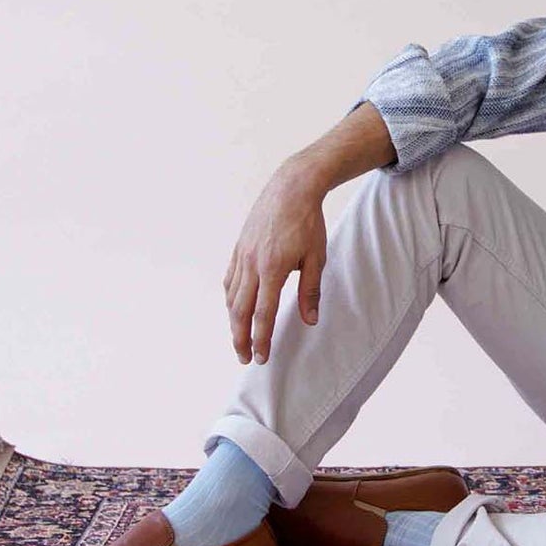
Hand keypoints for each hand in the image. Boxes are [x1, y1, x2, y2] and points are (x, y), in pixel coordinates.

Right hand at [223, 167, 327, 364]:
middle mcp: (252, 264)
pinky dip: (230, 297)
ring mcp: (242, 255)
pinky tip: (235, 307)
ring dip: (233, 321)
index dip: (261, 339)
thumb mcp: (316, 257)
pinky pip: (229, 279)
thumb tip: (309, 321)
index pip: (263, 314)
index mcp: (273, 268)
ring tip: (239, 338)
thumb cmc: (308, 221)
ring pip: (232, 296)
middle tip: (244, 357)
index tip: (261, 357)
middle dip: (240, 337)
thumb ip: (310, 290)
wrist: (292, 187)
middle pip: (240, 310)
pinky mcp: (238, 247)